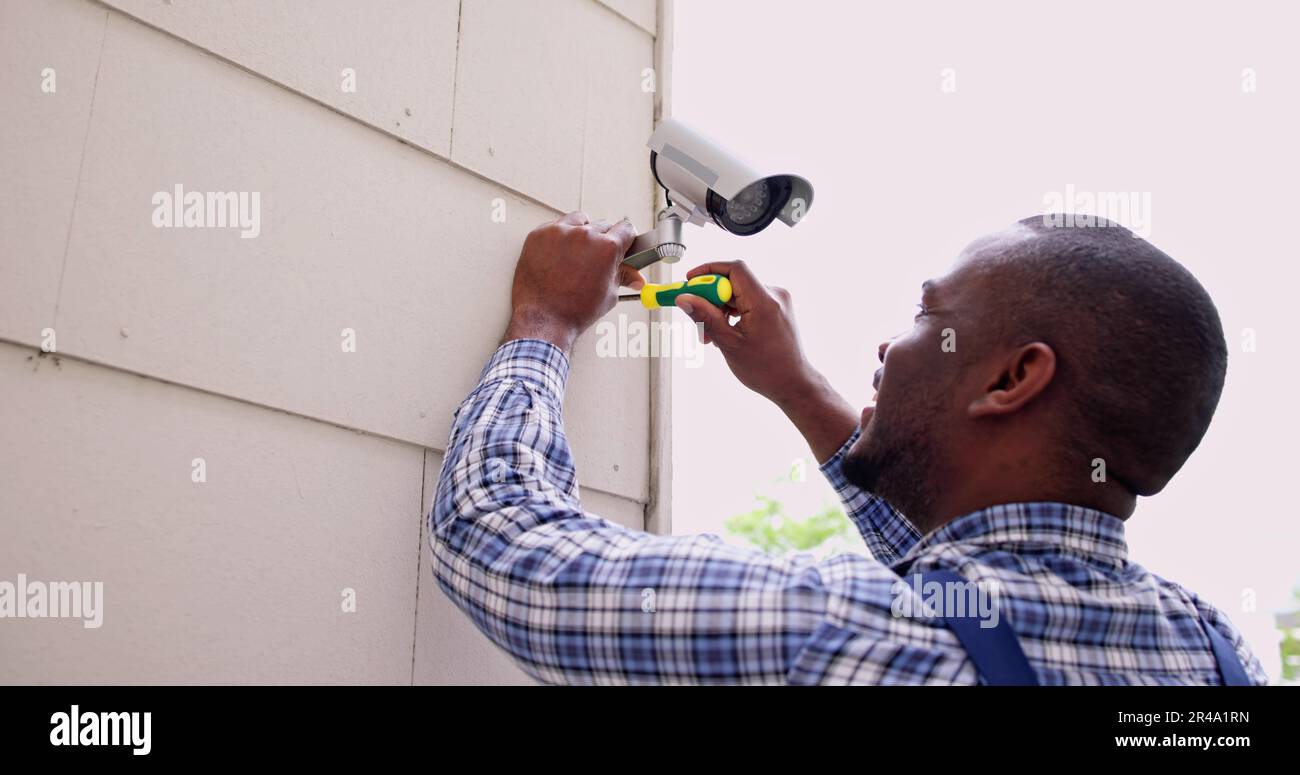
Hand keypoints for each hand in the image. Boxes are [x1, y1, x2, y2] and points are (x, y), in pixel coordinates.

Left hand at [504, 211, 643, 352]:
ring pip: (579, 220)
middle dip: (603, 239)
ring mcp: (559, 232)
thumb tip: (636, 278)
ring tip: (576, 255)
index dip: (626, 238)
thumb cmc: (574, 311)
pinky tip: (558, 256)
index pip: (626, 228)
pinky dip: (559, 238)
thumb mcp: (608, 295)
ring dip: (582, 232)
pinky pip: (555, 227)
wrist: (543, 319)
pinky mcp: (539, 235)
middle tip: (596, 258)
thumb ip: (622, 277)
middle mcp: (584, 235)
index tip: (623, 242)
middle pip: (603, 225)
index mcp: (606, 248)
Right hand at [674, 260, 813, 406]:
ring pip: (738, 293)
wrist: (793, 384)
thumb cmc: (766, 369)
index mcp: (764, 302)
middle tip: (696, 319)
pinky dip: (732, 313)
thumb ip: (705, 317)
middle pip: (733, 282)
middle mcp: (774, 295)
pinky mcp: (776, 308)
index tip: (689, 280)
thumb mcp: (729, 343)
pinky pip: (747, 301)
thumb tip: (684, 299)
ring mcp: (777, 301)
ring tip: (711, 335)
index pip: (734, 269)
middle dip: (710, 299)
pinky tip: (725, 333)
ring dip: (720, 310)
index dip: (708, 270)